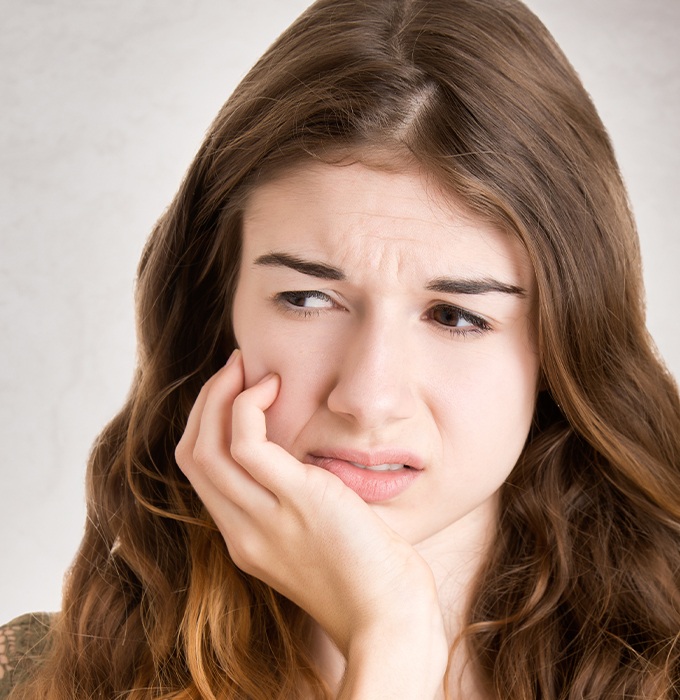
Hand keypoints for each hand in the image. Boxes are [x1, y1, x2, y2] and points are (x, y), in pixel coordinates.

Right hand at [175, 350, 446, 665]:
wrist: (391, 616)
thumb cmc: (367, 574)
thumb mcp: (315, 538)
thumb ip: (294, 506)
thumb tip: (303, 462)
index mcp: (245, 538)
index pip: (201, 473)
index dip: (207, 425)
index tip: (233, 392)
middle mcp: (242, 531)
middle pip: (193, 455)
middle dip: (206, 401)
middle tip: (235, 367)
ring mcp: (263, 519)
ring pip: (207, 447)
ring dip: (221, 394)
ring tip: (247, 367)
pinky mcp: (297, 501)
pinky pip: (246, 443)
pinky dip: (247, 405)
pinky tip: (274, 387)